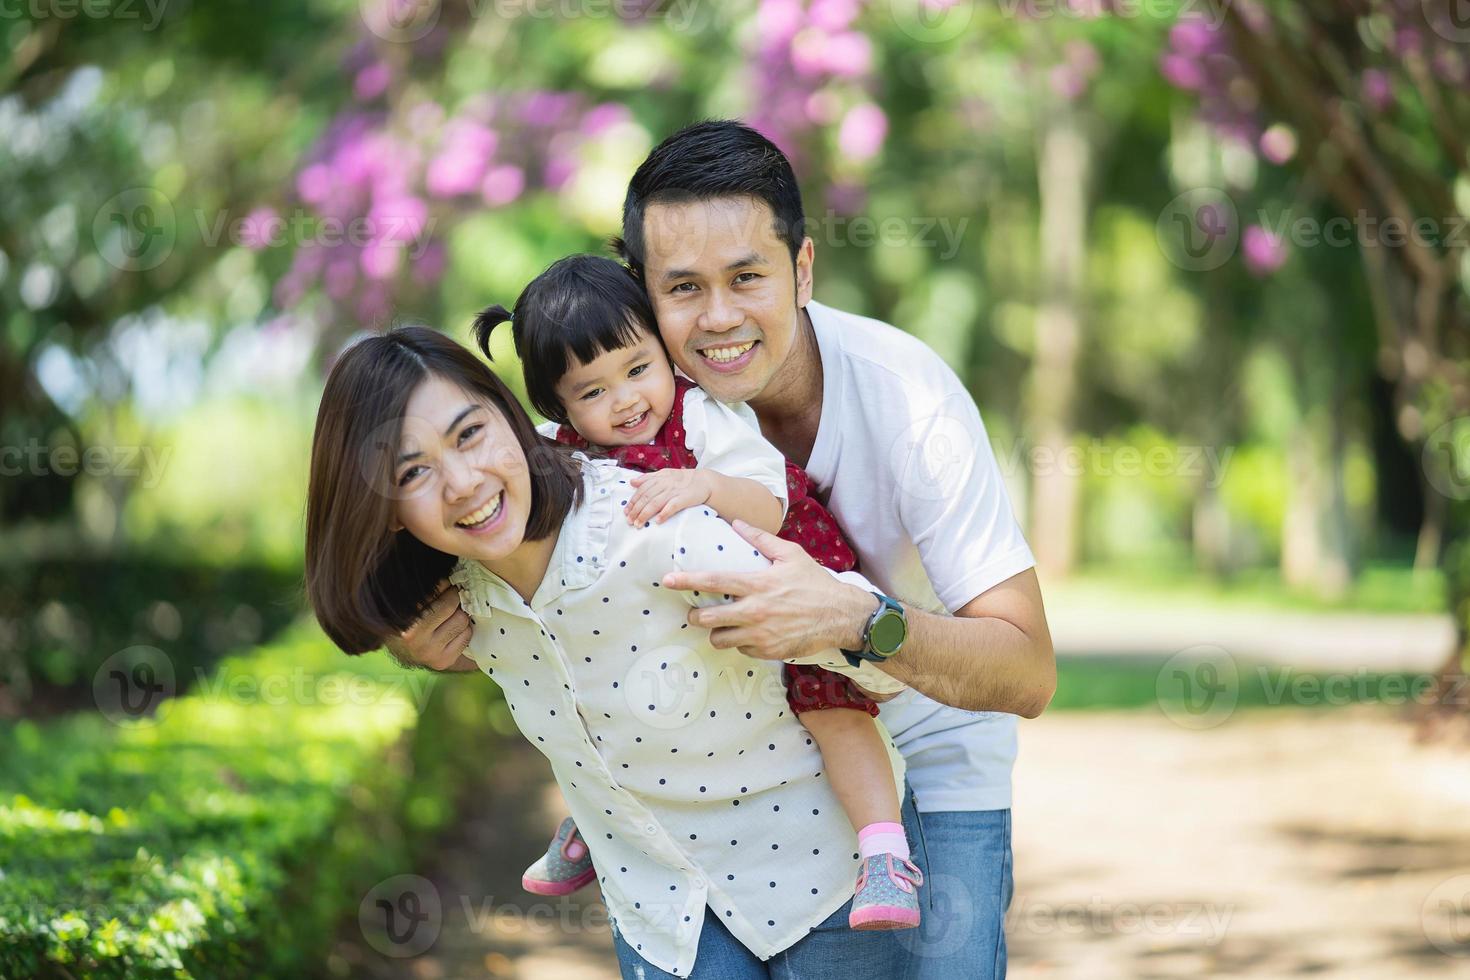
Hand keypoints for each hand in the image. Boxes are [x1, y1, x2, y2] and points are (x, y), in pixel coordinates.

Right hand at [384, 580, 473, 669]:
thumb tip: (452, 574)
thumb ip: (426, 589)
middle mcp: (413, 637)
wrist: (402, 650)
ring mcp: (429, 652)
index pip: (434, 591)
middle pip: (450, 605)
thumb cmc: (408, 619)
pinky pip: (467, 636)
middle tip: (451, 597)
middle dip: (454, 599)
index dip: (444, 585)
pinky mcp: (443, 661)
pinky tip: (451, 631)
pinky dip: (463, 631)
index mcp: (403, 617)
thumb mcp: (410, 602)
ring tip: (449, 617)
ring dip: (460, 615)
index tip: (446, 584)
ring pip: (462, 620)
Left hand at [625, 469, 711, 525]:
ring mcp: (674, 491)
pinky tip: (658, 521)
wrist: (704, 481)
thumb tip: (632, 482)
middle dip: (636, 510)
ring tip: (638, 524)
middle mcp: (665, 484)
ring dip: (645, 514)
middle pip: (646, 498)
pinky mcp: (684, 499)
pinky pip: (672, 506)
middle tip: (629, 521)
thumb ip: (648, 478)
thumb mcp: (665, 474)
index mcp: (659, 478)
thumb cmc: (683, 479)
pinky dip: (664, 513)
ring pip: (655, 503)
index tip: (626, 512)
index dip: (633, 501)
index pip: (642, 490)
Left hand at [661, 520, 872, 660]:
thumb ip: (761, 539)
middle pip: (709, 618)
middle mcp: (756, 611)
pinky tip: (748, 634)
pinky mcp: (768, 651)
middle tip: (696, 612)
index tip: (667, 580)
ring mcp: (761, 634)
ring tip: (721, 625)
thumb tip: (738, 524)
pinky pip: (741, 650)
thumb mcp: (791, 555)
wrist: (841, 616)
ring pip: (720, 639)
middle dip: (696, 616)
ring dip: (716, 632)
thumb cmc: (816, 583)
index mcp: (758, 584)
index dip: (688, 581)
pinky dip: (740, 642)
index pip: (714, 582)